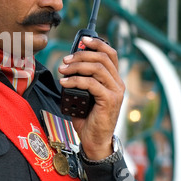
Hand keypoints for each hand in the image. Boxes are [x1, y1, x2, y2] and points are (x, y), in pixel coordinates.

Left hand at [58, 36, 124, 159]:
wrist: (94, 140)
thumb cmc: (87, 116)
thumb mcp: (84, 93)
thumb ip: (81, 78)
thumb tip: (67, 63)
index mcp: (114, 79)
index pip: (110, 54)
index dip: (97, 43)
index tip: (83, 40)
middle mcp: (118, 83)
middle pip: (102, 58)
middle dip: (80, 55)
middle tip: (64, 60)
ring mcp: (115, 92)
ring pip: (97, 68)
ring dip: (76, 67)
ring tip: (62, 71)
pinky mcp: (109, 101)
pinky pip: (92, 84)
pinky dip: (75, 80)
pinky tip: (64, 83)